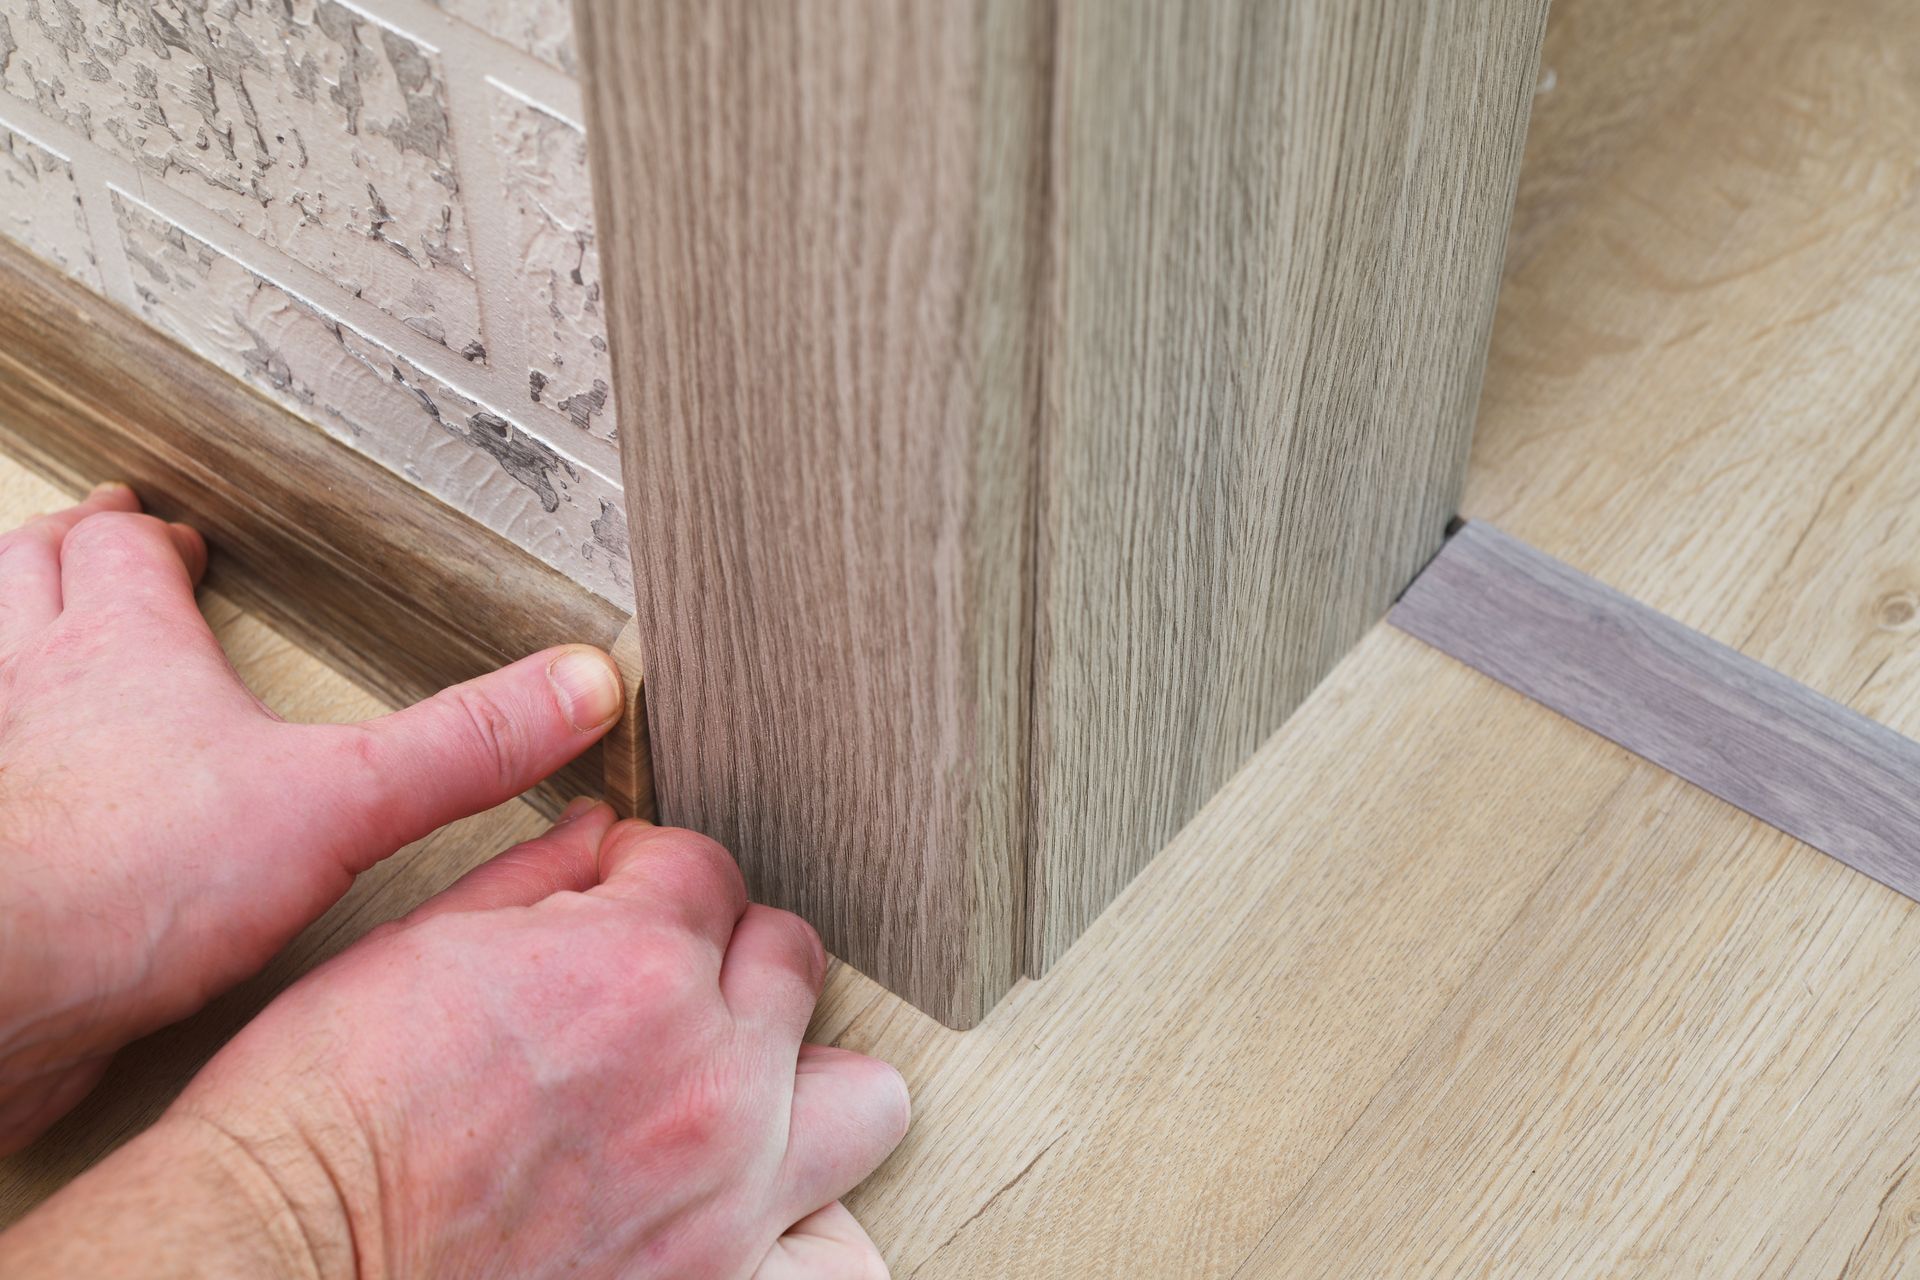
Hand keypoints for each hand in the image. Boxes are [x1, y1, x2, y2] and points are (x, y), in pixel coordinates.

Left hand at [0, 484, 625, 1149]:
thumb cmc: (122, 882)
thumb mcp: (340, 801)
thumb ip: (461, 748)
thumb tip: (575, 688)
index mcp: (124, 650)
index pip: (126, 552)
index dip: (155, 535)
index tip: (183, 536)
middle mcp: (38, 691)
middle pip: (32, 579)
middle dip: (68, 556)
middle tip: (99, 545)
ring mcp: (1, 775)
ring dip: (16, 636)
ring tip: (50, 637)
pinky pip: (1, 790)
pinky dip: (18, 771)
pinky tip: (46, 801)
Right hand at [0, 807, 908, 1278]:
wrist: (275, 1255)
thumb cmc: (324, 1112)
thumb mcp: (418, 943)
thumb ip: (537, 875)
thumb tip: (601, 835)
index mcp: (636, 965)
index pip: (708, 867)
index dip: (651, 873)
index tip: (617, 899)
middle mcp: (707, 1073)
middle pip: (791, 958)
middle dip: (727, 952)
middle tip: (662, 985)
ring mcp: (727, 1188)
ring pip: (861, 1095)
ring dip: (800, 1076)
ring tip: (729, 1092)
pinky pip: (839, 1263)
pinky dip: (813, 1229)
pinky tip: (757, 1207)